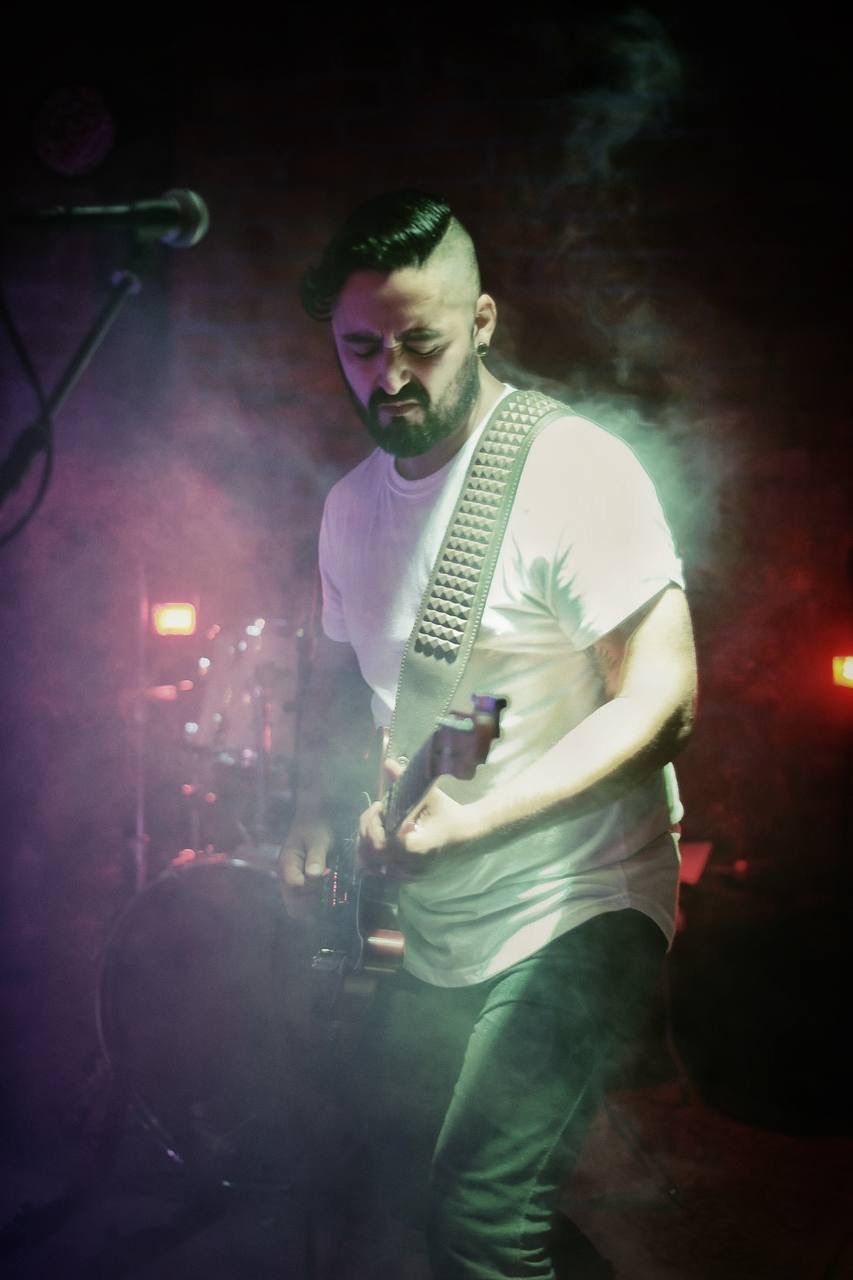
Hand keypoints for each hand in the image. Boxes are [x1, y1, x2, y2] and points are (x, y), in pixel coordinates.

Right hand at [277, 816, 331, 917]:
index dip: (313, 887)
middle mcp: (286, 877)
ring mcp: (292, 883)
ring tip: (332, 895)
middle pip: (293, 905)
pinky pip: (304, 904)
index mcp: (287, 864)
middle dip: (312, 904)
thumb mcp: (319, 840)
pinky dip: (316, 904)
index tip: (329, 875)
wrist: (315, 820)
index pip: (295, 887)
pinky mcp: (300, 885)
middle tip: (330, 892)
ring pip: (298, 908)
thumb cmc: (317, 827)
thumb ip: (316, 857)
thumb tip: (314, 876)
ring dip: (315, 907)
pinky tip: (330, 896)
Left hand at [358, 759, 477, 878]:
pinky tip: (380, 837)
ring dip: (366, 843)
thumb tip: (387, 763)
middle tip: (376, 813)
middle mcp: (409, 867)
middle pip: (370, 855)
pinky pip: (378, 870)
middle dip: (366, 830)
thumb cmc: (450, 814)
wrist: (469, 836)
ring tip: (376, 825)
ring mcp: (407, 875)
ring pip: (370, 866)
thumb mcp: (430, 795)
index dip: (372, 823)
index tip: (380, 805)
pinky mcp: (406, 878)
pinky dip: (372, 855)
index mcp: (414, 847)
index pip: (379, 843)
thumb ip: (405, 781)